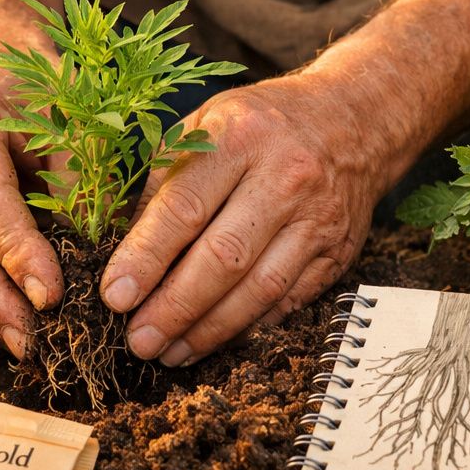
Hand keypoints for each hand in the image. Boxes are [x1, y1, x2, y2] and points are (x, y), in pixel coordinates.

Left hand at [99, 75, 395, 365]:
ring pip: (259, 289)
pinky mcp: (338, 252)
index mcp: (240, 136)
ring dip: (209, 330)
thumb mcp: (204, 125)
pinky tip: (213, 340)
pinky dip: (247, 327)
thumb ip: (160, 181)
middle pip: (223, 258)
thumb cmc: (262, 123)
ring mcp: (317, 218)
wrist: (354, 118)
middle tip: (138, 339)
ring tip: (170, 352)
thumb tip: (119, 245)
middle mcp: (284, 177)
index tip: (114, 296)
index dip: (146, 257)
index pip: (185, 208)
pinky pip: (288, 302)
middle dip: (174, 307)